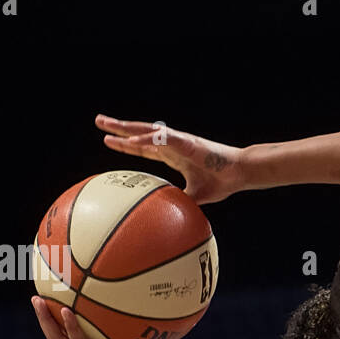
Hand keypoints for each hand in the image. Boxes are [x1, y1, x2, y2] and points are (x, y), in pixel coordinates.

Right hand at [32, 296, 161, 338]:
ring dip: (46, 320)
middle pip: (54, 338)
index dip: (54, 325)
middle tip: (36, 298)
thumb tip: (134, 318)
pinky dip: (71, 327)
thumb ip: (127, 337)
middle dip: (43, 318)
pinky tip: (65, 311)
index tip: (48, 306)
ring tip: (40, 301)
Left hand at [95, 114, 251, 203]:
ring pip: (146, 130)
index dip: (128, 145)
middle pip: (140, 133)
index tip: (109, 141)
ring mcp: (179, 141)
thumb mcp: (196, 196)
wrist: (240, 173)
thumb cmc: (222, 182)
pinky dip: (146, 139)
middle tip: (99, 121)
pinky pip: (162, 139)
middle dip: (119, 128)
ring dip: (126, 127)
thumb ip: (180, 202)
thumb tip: (168, 217)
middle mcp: (173, 144)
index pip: (145, 147)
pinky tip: (130, 139)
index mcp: (175, 155)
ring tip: (106, 123)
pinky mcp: (187, 141)